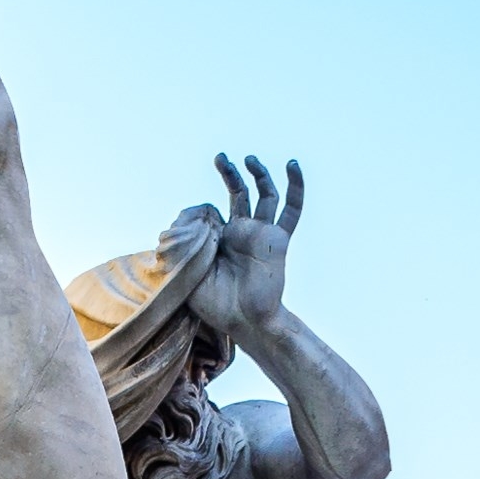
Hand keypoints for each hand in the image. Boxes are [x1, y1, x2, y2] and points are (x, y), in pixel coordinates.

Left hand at [202, 150, 300, 335]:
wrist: (242, 319)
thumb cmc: (212, 302)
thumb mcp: (185, 265)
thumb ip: (184, 234)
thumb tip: (196, 209)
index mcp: (219, 240)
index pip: (212, 210)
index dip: (200, 210)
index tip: (189, 223)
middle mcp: (242, 233)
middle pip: (240, 194)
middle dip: (230, 174)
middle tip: (221, 158)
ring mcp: (261, 234)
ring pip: (264, 195)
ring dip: (258, 174)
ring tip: (249, 159)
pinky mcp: (278, 239)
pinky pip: (291, 210)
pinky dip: (295, 187)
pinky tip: (292, 166)